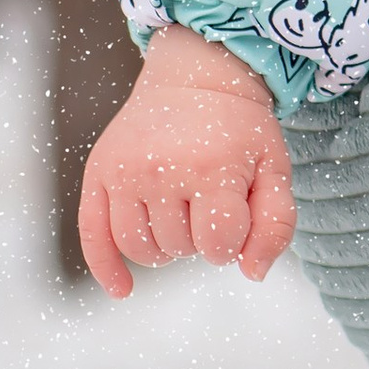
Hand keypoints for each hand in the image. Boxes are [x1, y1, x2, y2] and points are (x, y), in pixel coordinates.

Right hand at [78, 26, 296, 298]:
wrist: (195, 79)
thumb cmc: (240, 131)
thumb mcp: (275, 169)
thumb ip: (275, 224)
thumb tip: (252, 274)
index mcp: (212, 168)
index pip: (218, 246)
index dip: (230, 243)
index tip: (235, 217)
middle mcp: (162, 169)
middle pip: (179, 248)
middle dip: (198, 239)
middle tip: (207, 203)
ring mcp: (125, 171)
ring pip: (140, 248)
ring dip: (165, 248)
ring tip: (180, 217)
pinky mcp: (99, 171)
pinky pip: (93, 233)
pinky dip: (106, 267)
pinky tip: (123, 289)